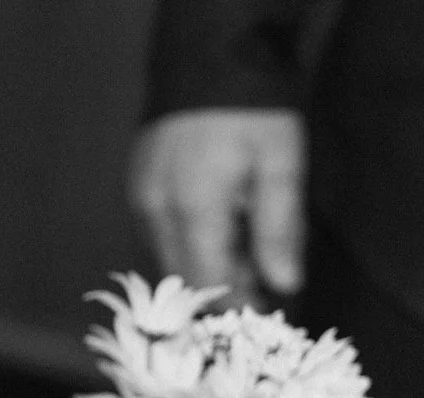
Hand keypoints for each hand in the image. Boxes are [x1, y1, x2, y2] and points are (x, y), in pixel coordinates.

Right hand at [129, 109, 304, 302]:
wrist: (208, 59)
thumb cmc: (252, 111)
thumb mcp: (280, 163)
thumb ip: (280, 228)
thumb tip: (286, 285)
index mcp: (193, 209)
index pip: (209, 283)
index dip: (235, 305)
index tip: (265, 313)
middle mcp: (156, 212)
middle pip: (185, 278)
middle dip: (222, 290)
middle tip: (262, 284)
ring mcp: (141, 201)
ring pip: (170, 260)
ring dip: (205, 267)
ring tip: (244, 251)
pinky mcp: (137, 190)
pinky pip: (160, 236)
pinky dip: (188, 245)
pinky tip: (217, 229)